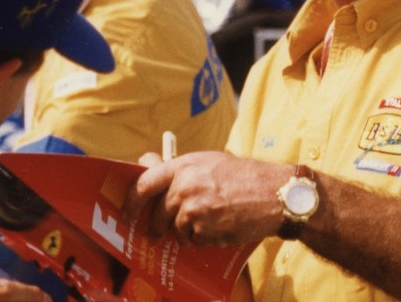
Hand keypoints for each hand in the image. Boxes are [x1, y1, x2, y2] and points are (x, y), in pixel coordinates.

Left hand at [123, 151, 286, 246]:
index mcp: (184, 166)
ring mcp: (193, 210)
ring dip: (185, 231)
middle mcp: (184, 187)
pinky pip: (193, 239)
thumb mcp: (208, 161)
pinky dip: (202, 238)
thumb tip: (147, 163)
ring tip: (206, 222)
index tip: (127, 211)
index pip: (145, 183)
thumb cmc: (243, 176)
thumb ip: (177, 167)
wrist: (272, 194)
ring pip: (176, 229)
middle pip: (158, 212)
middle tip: (158, 231)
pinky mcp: (204, 229)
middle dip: (158, 225)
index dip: (132, 200)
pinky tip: (218, 227)